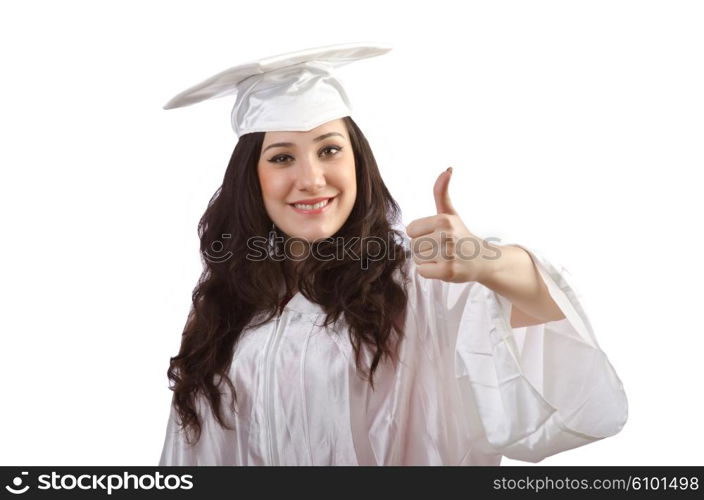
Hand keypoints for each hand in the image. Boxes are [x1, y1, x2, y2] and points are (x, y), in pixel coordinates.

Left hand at [405, 168, 491, 282]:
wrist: (483, 259)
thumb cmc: (461, 234)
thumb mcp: (450, 212)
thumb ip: (441, 192)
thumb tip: (447, 169)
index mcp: (443, 220)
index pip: (410, 230)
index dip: (420, 234)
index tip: (435, 235)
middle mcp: (446, 235)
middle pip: (413, 246)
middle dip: (424, 249)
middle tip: (441, 248)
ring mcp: (448, 254)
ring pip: (417, 259)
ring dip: (427, 261)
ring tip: (443, 257)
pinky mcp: (448, 271)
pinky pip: (423, 272)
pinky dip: (430, 272)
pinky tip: (444, 267)